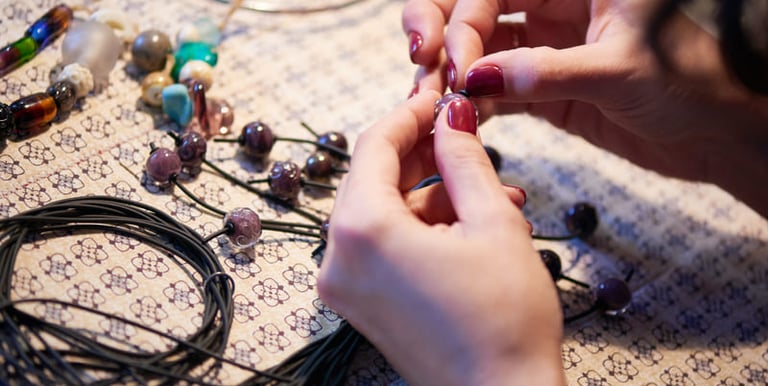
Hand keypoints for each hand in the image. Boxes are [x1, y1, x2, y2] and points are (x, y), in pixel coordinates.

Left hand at [317, 91, 564, 385]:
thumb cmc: (504, 320)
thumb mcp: (493, 223)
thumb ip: (464, 159)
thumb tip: (452, 116)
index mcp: (362, 231)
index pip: (374, 147)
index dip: (410, 115)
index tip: (439, 97)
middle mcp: (337, 259)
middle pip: (373, 180)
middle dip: (423, 156)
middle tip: (464, 137)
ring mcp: (346, 286)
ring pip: (384, 214)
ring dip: (433, 196)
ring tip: (495, 194)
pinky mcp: (362, 305)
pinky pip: (385, 247)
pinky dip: (423, 230)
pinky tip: (473, 225)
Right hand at [403, 0, 767, 216]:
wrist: (720, 133)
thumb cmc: (696, 82)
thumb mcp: (620, 70)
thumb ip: (547, 73)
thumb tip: (477, 77)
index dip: (465, 14)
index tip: (457, 60)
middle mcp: (556, 8)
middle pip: (479, 7)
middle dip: (445, 32)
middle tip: (426, 65)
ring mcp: (548, 50)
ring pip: (483, 49)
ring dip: (454, 71)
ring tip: (434, 100)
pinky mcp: (547, 90)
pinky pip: (498, 88)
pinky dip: (476, 101)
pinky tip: (461, 116)